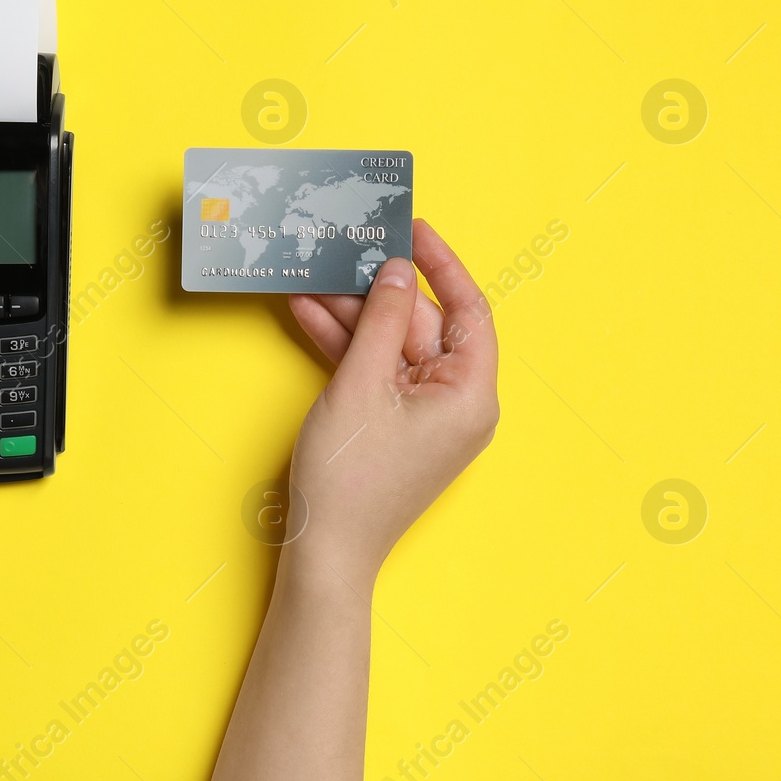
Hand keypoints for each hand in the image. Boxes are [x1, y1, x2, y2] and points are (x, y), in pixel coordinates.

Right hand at [285, 218, 498, 581]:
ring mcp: (425, 417)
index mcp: (471, 394)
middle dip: (378, 290)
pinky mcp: (394, 426)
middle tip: (344, 250)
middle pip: (423, 325)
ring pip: (392, 346)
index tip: (412, 228)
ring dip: (353, 315)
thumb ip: (380, 319)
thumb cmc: (350, 478)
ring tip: (313, 278)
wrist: (325, 552)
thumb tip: (397, 270)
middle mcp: (458, 404)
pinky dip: (347, 348)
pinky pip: (377, 372)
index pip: (469, 310)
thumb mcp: (361, 383)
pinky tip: (309, 315)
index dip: (441, 264)